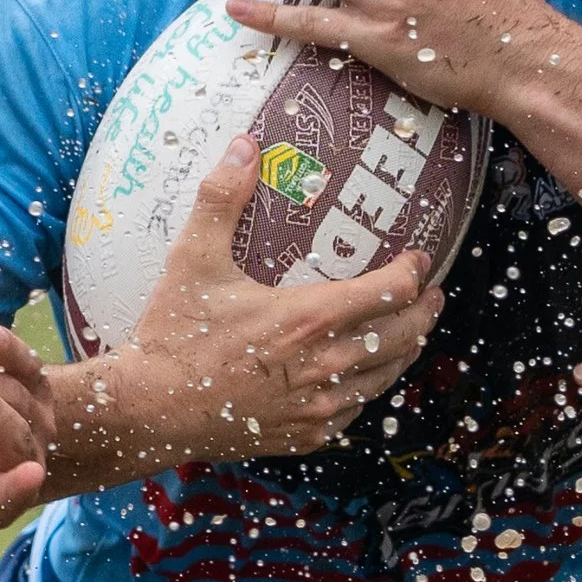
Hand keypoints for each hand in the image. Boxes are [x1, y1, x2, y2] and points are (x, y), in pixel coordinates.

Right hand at [39, 134, 437, 469]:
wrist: (151, 410)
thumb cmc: (173, 335)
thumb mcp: (194, 260)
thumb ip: (222, 199)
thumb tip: (244, 145)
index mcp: (310, 319)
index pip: (391, 292)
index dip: (414, 271)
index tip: (419, 259)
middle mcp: (326, 365)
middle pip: (404, 336)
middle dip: (425, 311)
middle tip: (431, 294)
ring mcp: (320, 407)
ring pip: (387, 377)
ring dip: (405, 350)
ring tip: (411, 330)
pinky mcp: (308, 435)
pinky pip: (356, 411)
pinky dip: (368, 388)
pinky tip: (363, 376)